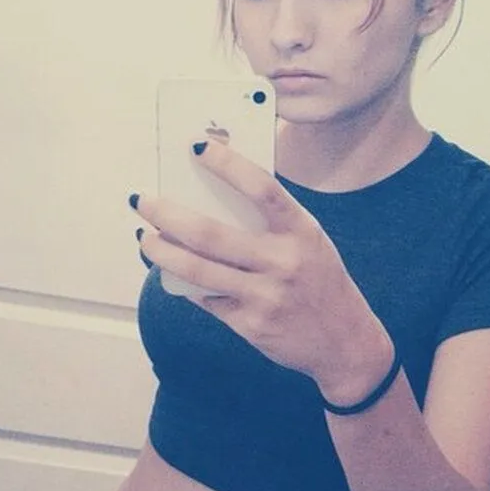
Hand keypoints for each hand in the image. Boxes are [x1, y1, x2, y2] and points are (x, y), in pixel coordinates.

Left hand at [132, 140, 393, 404]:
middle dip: (167, 214)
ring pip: (197, 270)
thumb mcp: (308, 243)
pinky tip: (173, 272)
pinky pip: (207, 300)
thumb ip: (271, 223)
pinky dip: (186, 284)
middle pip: (211, 233)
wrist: (346, 344)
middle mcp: (283, 261)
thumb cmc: (320, 282)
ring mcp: (265, 296)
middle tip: (143, 200)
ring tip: (146, 239)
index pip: (262, 188)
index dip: (228, 164)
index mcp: (302, 231)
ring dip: (162, 252)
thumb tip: (210, 198)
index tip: (196, 147)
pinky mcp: (251, 325)